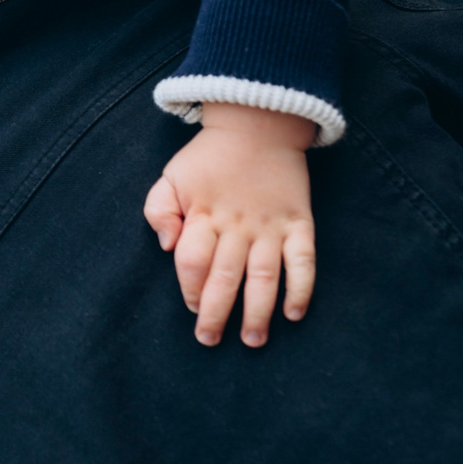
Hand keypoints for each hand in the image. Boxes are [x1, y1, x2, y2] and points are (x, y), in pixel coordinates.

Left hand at [141, 103, 315, 347]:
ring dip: (258, 311)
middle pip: (224, 277)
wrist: (258, 124)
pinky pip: (304, 260)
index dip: (190, 289)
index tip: (194, 308)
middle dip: (216, 314)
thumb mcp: (171, 176)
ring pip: (264, 276)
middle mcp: (237, 225)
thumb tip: (166, 246)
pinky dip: (301, 288)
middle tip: (211, 339)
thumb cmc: (208, 157)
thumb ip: (158, 210)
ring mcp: (271, 226)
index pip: (192, 262)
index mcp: (203, 215)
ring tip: (253, 339)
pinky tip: (294, 313)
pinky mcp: (299, 222)